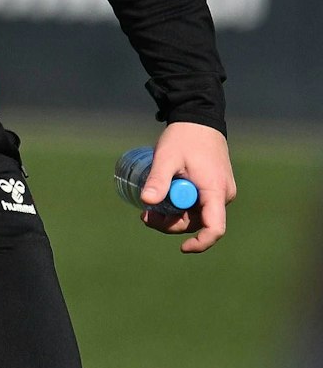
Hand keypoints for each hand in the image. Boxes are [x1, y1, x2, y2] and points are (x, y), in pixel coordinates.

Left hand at [138, 121, 235, 252]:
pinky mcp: (214, 188)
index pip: (215, 227)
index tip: (182, 248)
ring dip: (174, 215)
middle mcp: (222, 195)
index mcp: (215, 191)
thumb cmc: (183, 138)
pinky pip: (197, 205)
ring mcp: (219, 192)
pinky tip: (163, 198)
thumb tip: (146, 202)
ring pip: (196, 215)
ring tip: (149, 207)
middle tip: (145, 216)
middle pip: (198, 223)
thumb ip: (158, 180)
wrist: (198, 120)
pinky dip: (180, 206)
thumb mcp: (166, 158)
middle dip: (171, 224)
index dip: (201, 242)